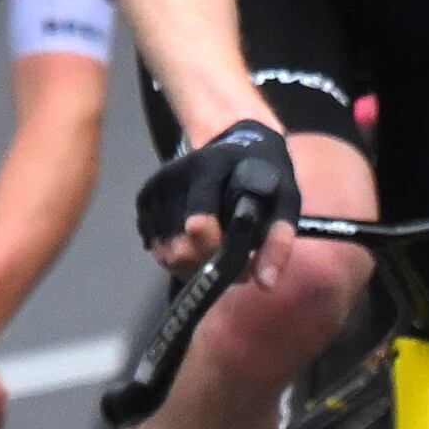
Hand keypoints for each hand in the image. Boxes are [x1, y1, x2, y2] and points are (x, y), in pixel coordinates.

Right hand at [136, 118, 296, 274]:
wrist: (235, 145)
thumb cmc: (263, 176)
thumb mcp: (283, 201)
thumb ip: (277, 241)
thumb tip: (266, 284)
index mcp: (208, 168)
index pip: (198, 227)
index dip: (219, 254)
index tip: (242, 259)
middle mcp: (174, 175)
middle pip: (178, 249)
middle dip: (207, 266)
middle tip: (232, 260)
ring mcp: (155, 187)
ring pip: (164, 254)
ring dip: (192, 265)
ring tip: (218, 250)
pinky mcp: (144, 198)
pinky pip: (154, 248)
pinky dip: (176, 255)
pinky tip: (197, 241)